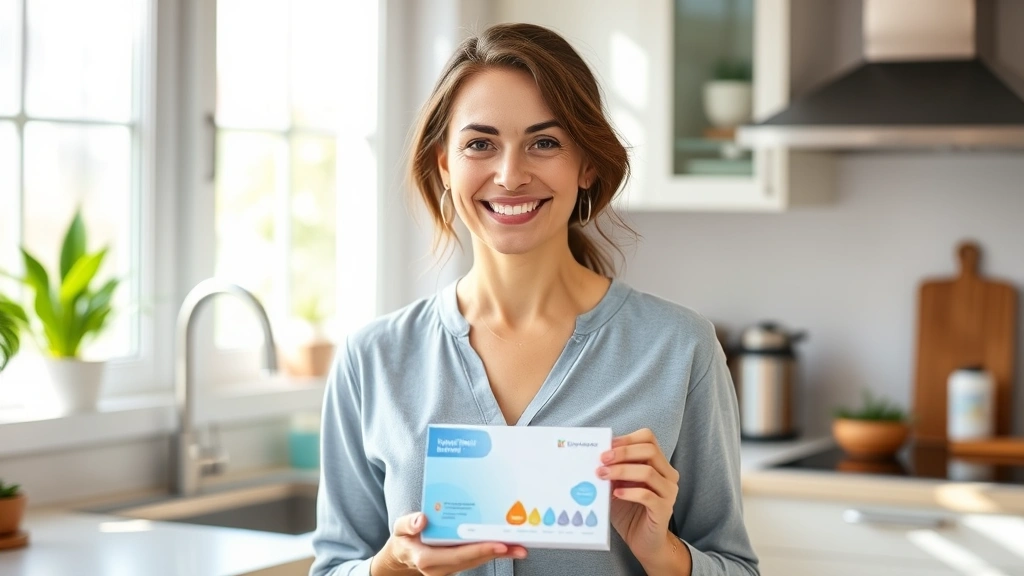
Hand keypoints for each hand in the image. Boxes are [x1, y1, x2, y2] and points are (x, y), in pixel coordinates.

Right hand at [371, 512, 527, 575]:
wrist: (404, 555)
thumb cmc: (405, 539)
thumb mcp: (400, 529)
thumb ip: (408, 523)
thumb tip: (421, 520)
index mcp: (427, 558)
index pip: (456, 556)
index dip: (478, 550)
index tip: (497, 544)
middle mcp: (441, 567)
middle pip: (473, 560)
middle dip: (496, 553)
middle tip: (518, 546)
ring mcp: (451, 568)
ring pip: (478, 561)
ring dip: (500, 554)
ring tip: (520, 547)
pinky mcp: (458, 564)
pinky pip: (476, 558)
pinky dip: (493, 552)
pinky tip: (509, 546)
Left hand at [597, 428, 679, 562]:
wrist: (644, 542)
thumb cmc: (629, 511)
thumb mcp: (616, 486)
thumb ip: (611, 471)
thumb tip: (594, 457)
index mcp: (658, 464)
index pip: (649, 439)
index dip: (627, 439)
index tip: (607, 446)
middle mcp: (668, 475)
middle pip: (650, 450)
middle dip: (623, 452)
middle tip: (602, 459)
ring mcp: (668, 492)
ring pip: (648, 471)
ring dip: (621, 471)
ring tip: (602, 475)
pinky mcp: (664, 509)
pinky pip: (647, 495)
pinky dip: (629, 492)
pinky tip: (616, 494)